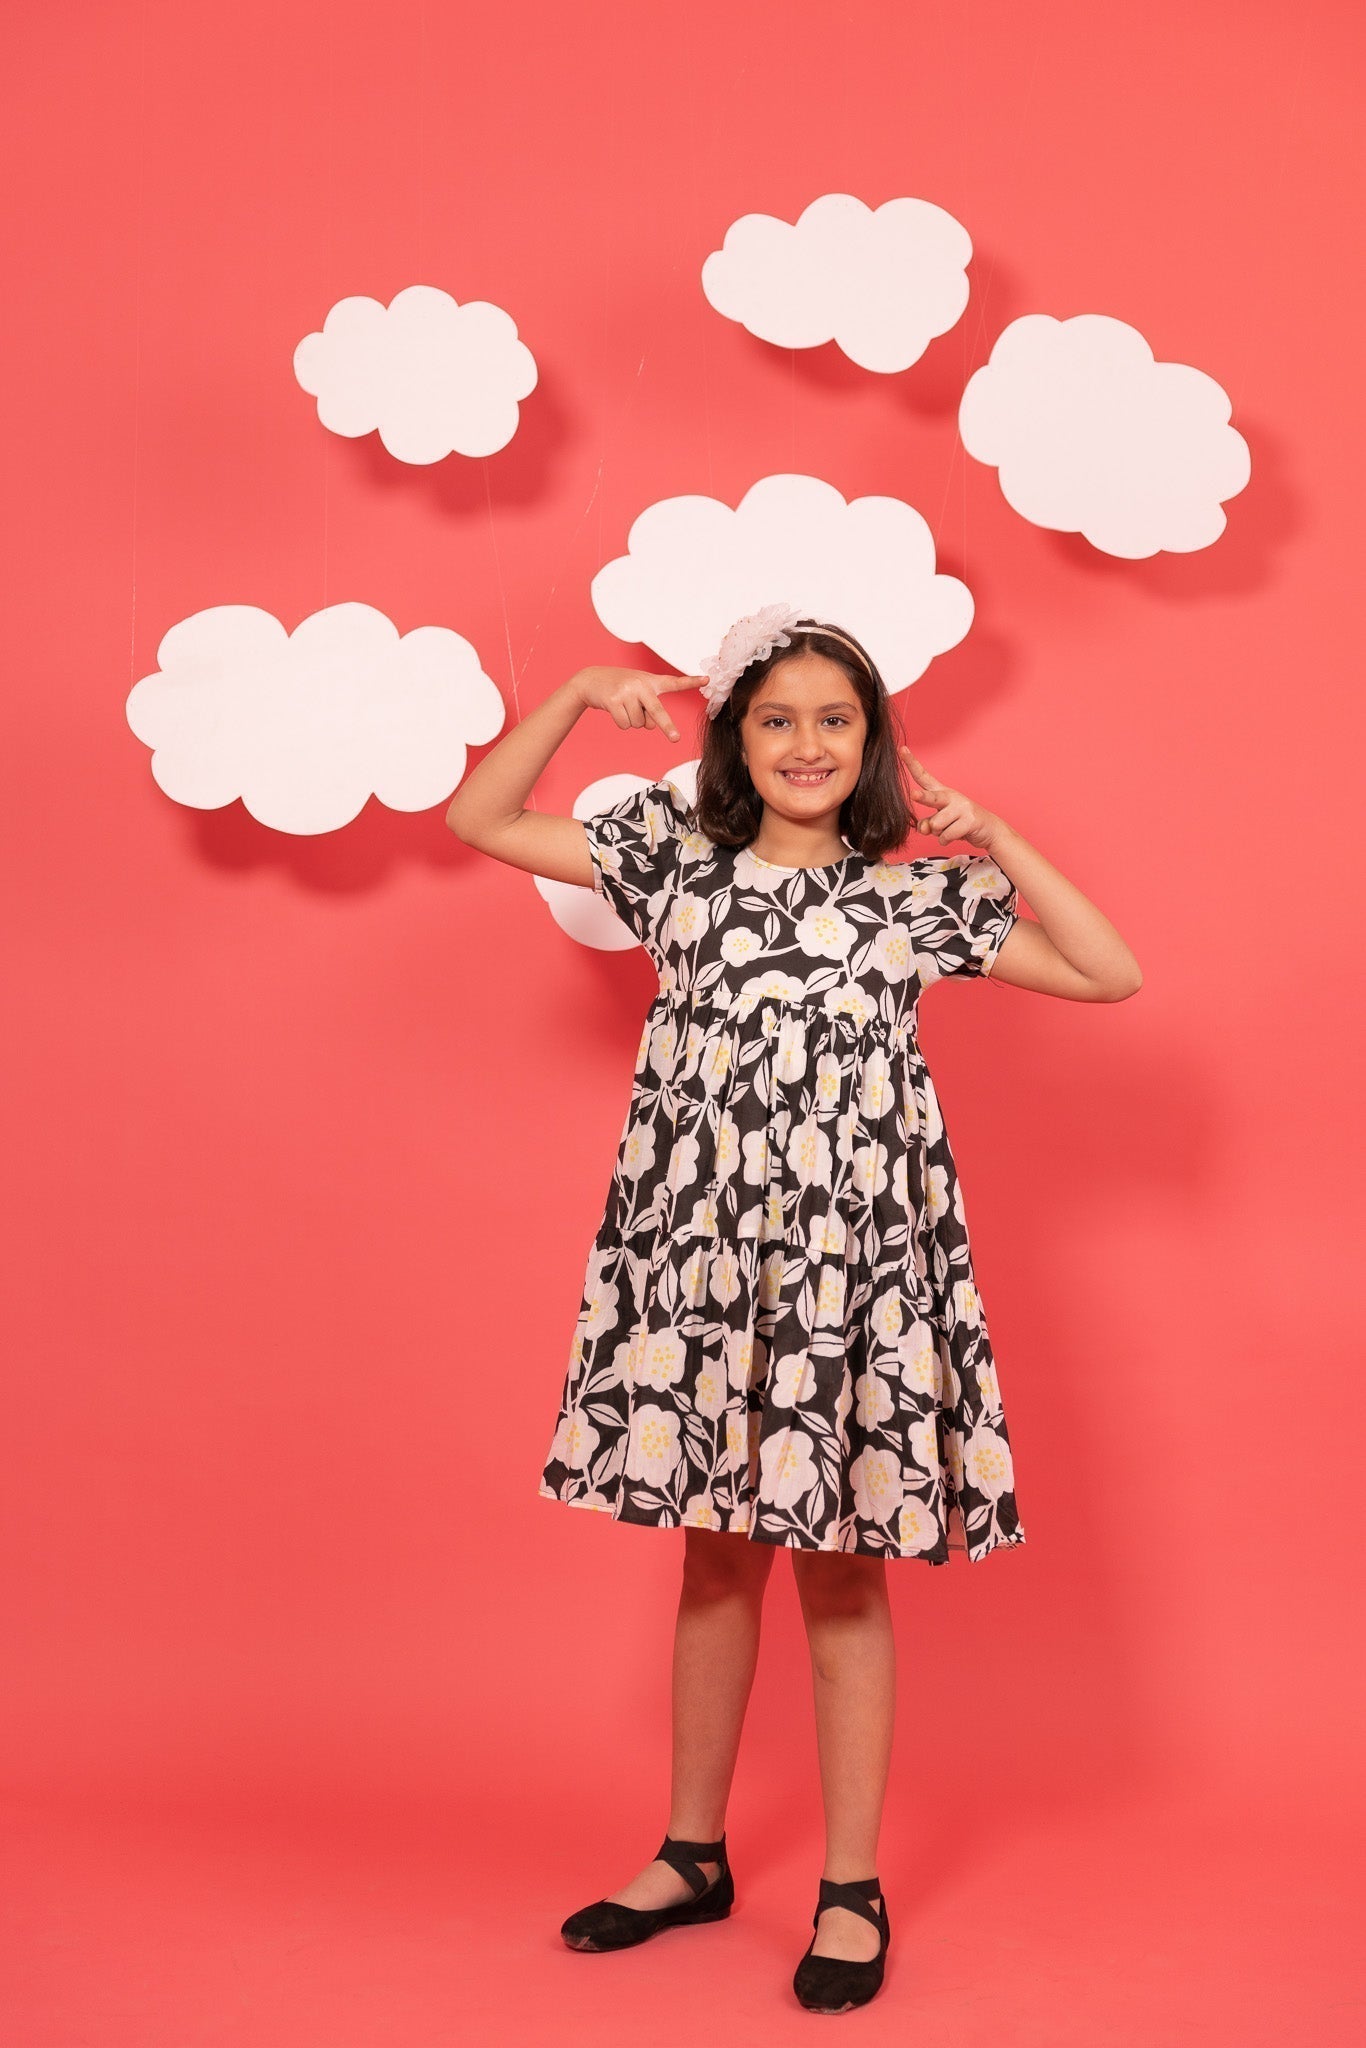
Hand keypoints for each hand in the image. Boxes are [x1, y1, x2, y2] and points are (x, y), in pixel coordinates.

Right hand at [572, 665, 702, 741]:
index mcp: (651, 681)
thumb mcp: (637, 690)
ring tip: (623, 706)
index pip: (674, 682)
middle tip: (676, 739)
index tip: (707, 680)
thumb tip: (651, 725)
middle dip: (667, 726)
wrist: (590, 679)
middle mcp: (641, 685)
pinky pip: (625, 724)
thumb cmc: (619, 687)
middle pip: (657, 711)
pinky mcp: (613, 700)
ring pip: (638, 724)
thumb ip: (648, 706)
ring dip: (632, 721)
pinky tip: (614, 709)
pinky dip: (621, 722)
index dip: (691, 681)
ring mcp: (627, 692)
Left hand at [900, 748, 1000, 849]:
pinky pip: (946, 836)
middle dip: (922, 797)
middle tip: (913, 794)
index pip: (924, 777)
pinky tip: (957, 835)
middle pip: (932, 798)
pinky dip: (946, 840)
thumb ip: (927, 824)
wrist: (988, 829)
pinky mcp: (970, 820)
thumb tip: (924, 829)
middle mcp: (951, 796)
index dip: (912, 764)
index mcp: (942, 793)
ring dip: (939, 833)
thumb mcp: (940, 822)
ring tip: (951, 829)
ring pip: (936, 826)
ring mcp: (962, 807)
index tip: (901, 750)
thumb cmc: (960, 823)